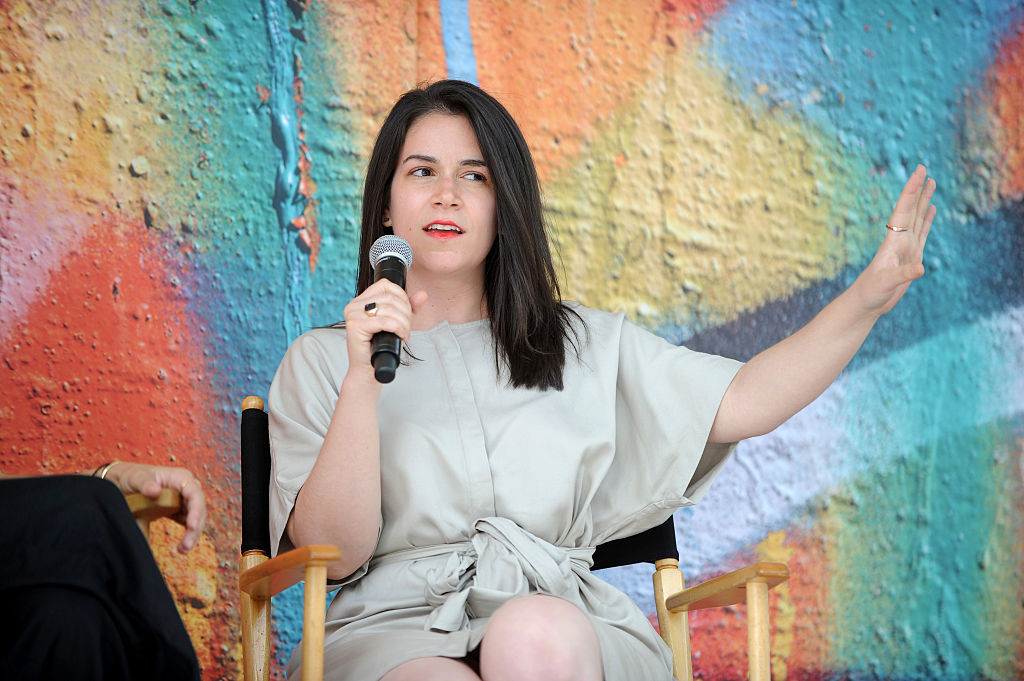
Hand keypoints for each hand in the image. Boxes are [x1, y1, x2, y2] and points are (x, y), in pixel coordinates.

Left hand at [107, 462, 206, 552]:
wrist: (123, 483)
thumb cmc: (131, 475)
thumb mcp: (136, 478)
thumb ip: (145, 484)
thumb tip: (155, 491)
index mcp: (180, 477)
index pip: (195, 494)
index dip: (196, 510)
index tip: (192, 526)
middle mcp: (186, 487)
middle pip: (198, 508)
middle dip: (196, 527)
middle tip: (186, 545)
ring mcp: (183, 499)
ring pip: (196, 517)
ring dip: (193, 534)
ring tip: (183, 550)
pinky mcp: (178, 509)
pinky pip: (188, 522)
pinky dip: (187, 534)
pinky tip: (181, 546)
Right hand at [342, 281, 427, 382]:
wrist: (368, 370)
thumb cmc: (381, 346)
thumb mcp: (399, 322)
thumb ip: (410, 307)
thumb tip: (423, 294)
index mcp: (361, 300)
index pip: (385, 285)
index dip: (402, 296)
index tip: (407, 313)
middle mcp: (354, 304)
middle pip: (389, 298)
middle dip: (405, 313)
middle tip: (407, 327)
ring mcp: (352, 314)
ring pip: (388, 309)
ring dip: (403, 322)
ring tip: (405, 333)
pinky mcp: (355, 326)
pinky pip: (384, 321)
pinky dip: (398, 328)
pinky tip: (401, 336)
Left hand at [852, 164, 936, 315]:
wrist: (866, 302)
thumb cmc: (871, 292)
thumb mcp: (887, 283)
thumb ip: (903, 274)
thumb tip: (921, 268)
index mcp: (894, 240)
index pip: (904, 210)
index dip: (911, 190)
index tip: (919, 171)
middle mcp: (900, 239)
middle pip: (911, 209)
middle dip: (917, 189)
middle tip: (924, 168)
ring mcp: (906, 246)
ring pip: (917, 218)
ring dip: (924, 201)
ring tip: (931, 183)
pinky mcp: (911, 256)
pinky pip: (922, 233)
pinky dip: (927, 220)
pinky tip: (931, 209)